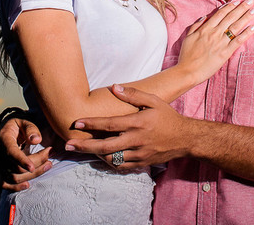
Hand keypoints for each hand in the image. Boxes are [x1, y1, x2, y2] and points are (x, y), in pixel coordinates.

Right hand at [0, 116, 53, 190]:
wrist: (6, 130)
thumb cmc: (18, 126)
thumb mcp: (25, 121)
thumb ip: (31, 129)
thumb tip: (36, 140)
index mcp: (4, 139)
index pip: (11, 152)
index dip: (21, 161)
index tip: (32, 167)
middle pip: (15, 167)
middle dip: (36, 165)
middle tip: (50, 158)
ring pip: (13, 177)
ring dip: (32, 176)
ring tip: (47, 166)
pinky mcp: (1, 171)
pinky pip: (5, 184)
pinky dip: (16, 187)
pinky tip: (28, 184)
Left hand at [66, 84, 191, 169]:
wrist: (185, 139)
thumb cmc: (167, 117)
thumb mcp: (153, 101)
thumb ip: (133, 94)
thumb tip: (114, 87)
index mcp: (137, 123)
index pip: (109, 125)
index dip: (91, 124)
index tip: (75, 123)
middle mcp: (136, 140)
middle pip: (105, 146)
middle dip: (85, 146)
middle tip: (69, 145)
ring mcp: (138, 154)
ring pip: (111, 158)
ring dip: (94, 155)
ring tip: (81, 149)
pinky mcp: (141, 163)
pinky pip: (121, 166)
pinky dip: (109, 163)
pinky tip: (100, 157)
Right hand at [174, 0, 253, 82]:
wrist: (187, 71)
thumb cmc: (186, 55)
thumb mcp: (188, 37)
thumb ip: (196, 26)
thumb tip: (204, 17)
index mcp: (205, 28)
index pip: (220, 14)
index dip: (230, 6)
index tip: (237, 2)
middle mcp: (214, 33)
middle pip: (230, 17)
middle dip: (241, 8)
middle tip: (250, 1)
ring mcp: (221, 42)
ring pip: (236, 26)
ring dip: (246, 17)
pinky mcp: (225, 53)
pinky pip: (238, 41)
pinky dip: (246, 34)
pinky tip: (253, 28)